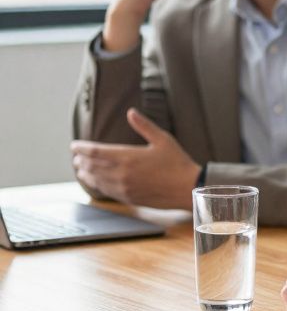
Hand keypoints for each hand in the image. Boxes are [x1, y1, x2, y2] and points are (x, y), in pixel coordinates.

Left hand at [69, 108, 199, 209]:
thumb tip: (131, 112)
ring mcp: (123, 187)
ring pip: (95, 180)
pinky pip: (105, 191)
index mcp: (128, 157)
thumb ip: (144, 126)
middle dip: (81, 160)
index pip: (95, 151)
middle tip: (76, 156)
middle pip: (91, 166)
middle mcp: (121, 173)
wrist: (187, 188)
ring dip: (85, 173)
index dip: (81, 148)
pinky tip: (95, 181)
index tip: (74, 145)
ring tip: (81, 168)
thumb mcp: (163, 139)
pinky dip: (95, 184)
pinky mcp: (127, 198)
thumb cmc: (177, 163)